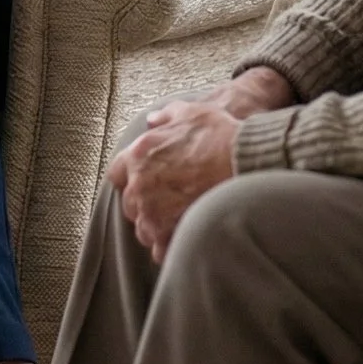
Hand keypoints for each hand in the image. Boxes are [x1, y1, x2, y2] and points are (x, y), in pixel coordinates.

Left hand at [106, 69, 295, 261]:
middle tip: (168, 202)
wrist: (245, 163)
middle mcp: (140, 186)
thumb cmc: (220, 137)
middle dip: (145, 205)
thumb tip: (154, 120)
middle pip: (130, 205)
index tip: (145, 181)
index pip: (117, 173)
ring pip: (144, 230)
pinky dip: (170, 247)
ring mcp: (153, 213)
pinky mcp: (170, 235)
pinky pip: (160, 250)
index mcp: (138, 156)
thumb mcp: (190, 112)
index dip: (131, 177)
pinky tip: (185, 238)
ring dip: (157, 228)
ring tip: (179, 221)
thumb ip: (166, 116)